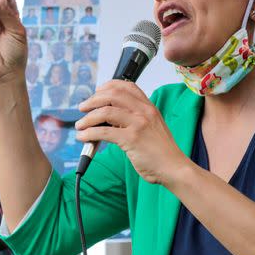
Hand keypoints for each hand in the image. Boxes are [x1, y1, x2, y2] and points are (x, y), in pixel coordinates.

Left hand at [75, 80, 191, 184]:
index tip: (97, 92)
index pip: (127, 86)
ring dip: (88, 118)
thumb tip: (108, 118)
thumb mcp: (152, 128)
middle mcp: (144, 111)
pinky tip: (84, 137)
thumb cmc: (162, 152)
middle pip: (112, 95)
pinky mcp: (131, 139)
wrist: (174, 167)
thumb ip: (135, 119)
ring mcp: (138, 124)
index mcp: (149, 107)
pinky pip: (104, 132)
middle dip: (93, 100)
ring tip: (80, 126)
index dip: (108, 86)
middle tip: (83, 108)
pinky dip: (89, 133)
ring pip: (105, 112)